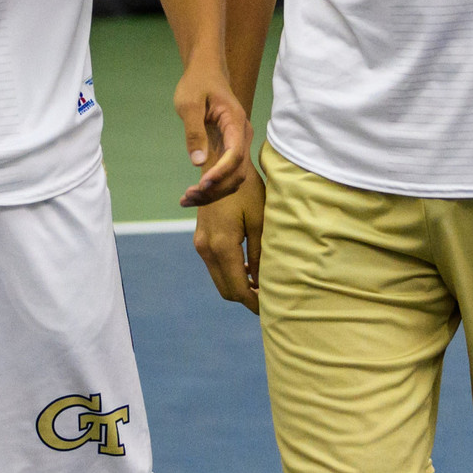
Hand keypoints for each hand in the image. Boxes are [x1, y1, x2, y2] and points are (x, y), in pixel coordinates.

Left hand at [173, 59, 250, 207]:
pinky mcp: (229, 150)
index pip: (235, 153)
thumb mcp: (189, 104)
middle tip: (188, 197)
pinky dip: (212, 187)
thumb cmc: (197, 83)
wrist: (206, 72)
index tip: (202, 183)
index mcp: (235, 121)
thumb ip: (194, 132)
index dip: (221, 171)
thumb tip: (198, 162)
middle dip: (215, 189)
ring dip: (214, 193)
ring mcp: (237, 144)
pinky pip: (226, 174)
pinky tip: (194, 194)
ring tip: (186, 200)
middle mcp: (241, 136)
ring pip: (233, 178)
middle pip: (237, 172)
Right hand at [192, 156, 266, 312]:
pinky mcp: (200, 238)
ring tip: (262, 286)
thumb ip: (260, 256)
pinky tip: (249, 270)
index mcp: (222, 246)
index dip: (255, 302)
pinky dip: (230, 274)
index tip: (272, 308)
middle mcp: (206, 248)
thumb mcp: (260, 222)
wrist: (221, 165)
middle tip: (270, 300)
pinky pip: (215, 266)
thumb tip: (263, 284)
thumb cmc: (246, 189)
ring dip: (238, 287)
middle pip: (226, 290)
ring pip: (219, 280)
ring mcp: (200, 244)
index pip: (238, 289)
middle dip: (247, 299)